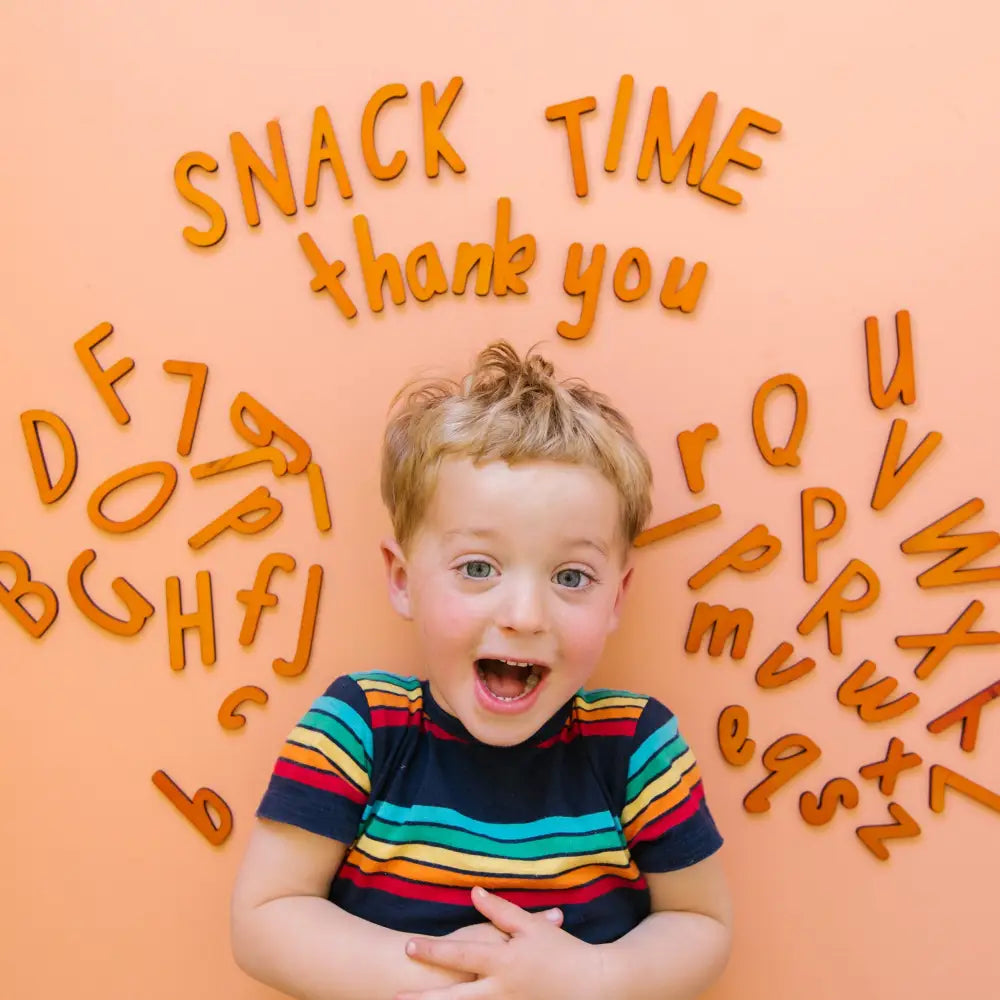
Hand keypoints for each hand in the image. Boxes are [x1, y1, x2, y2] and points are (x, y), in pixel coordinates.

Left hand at [396, 887, 599, 999]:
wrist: (593, 988)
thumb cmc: (562, 953)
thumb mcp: (530, 927)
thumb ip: (499, 911)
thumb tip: (474, 892)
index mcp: (502, 963)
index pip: (460, 955)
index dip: (433, 950)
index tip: (409, 947)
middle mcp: (499, 991)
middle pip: (454, 997)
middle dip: (423, 999)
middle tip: (395, 996)